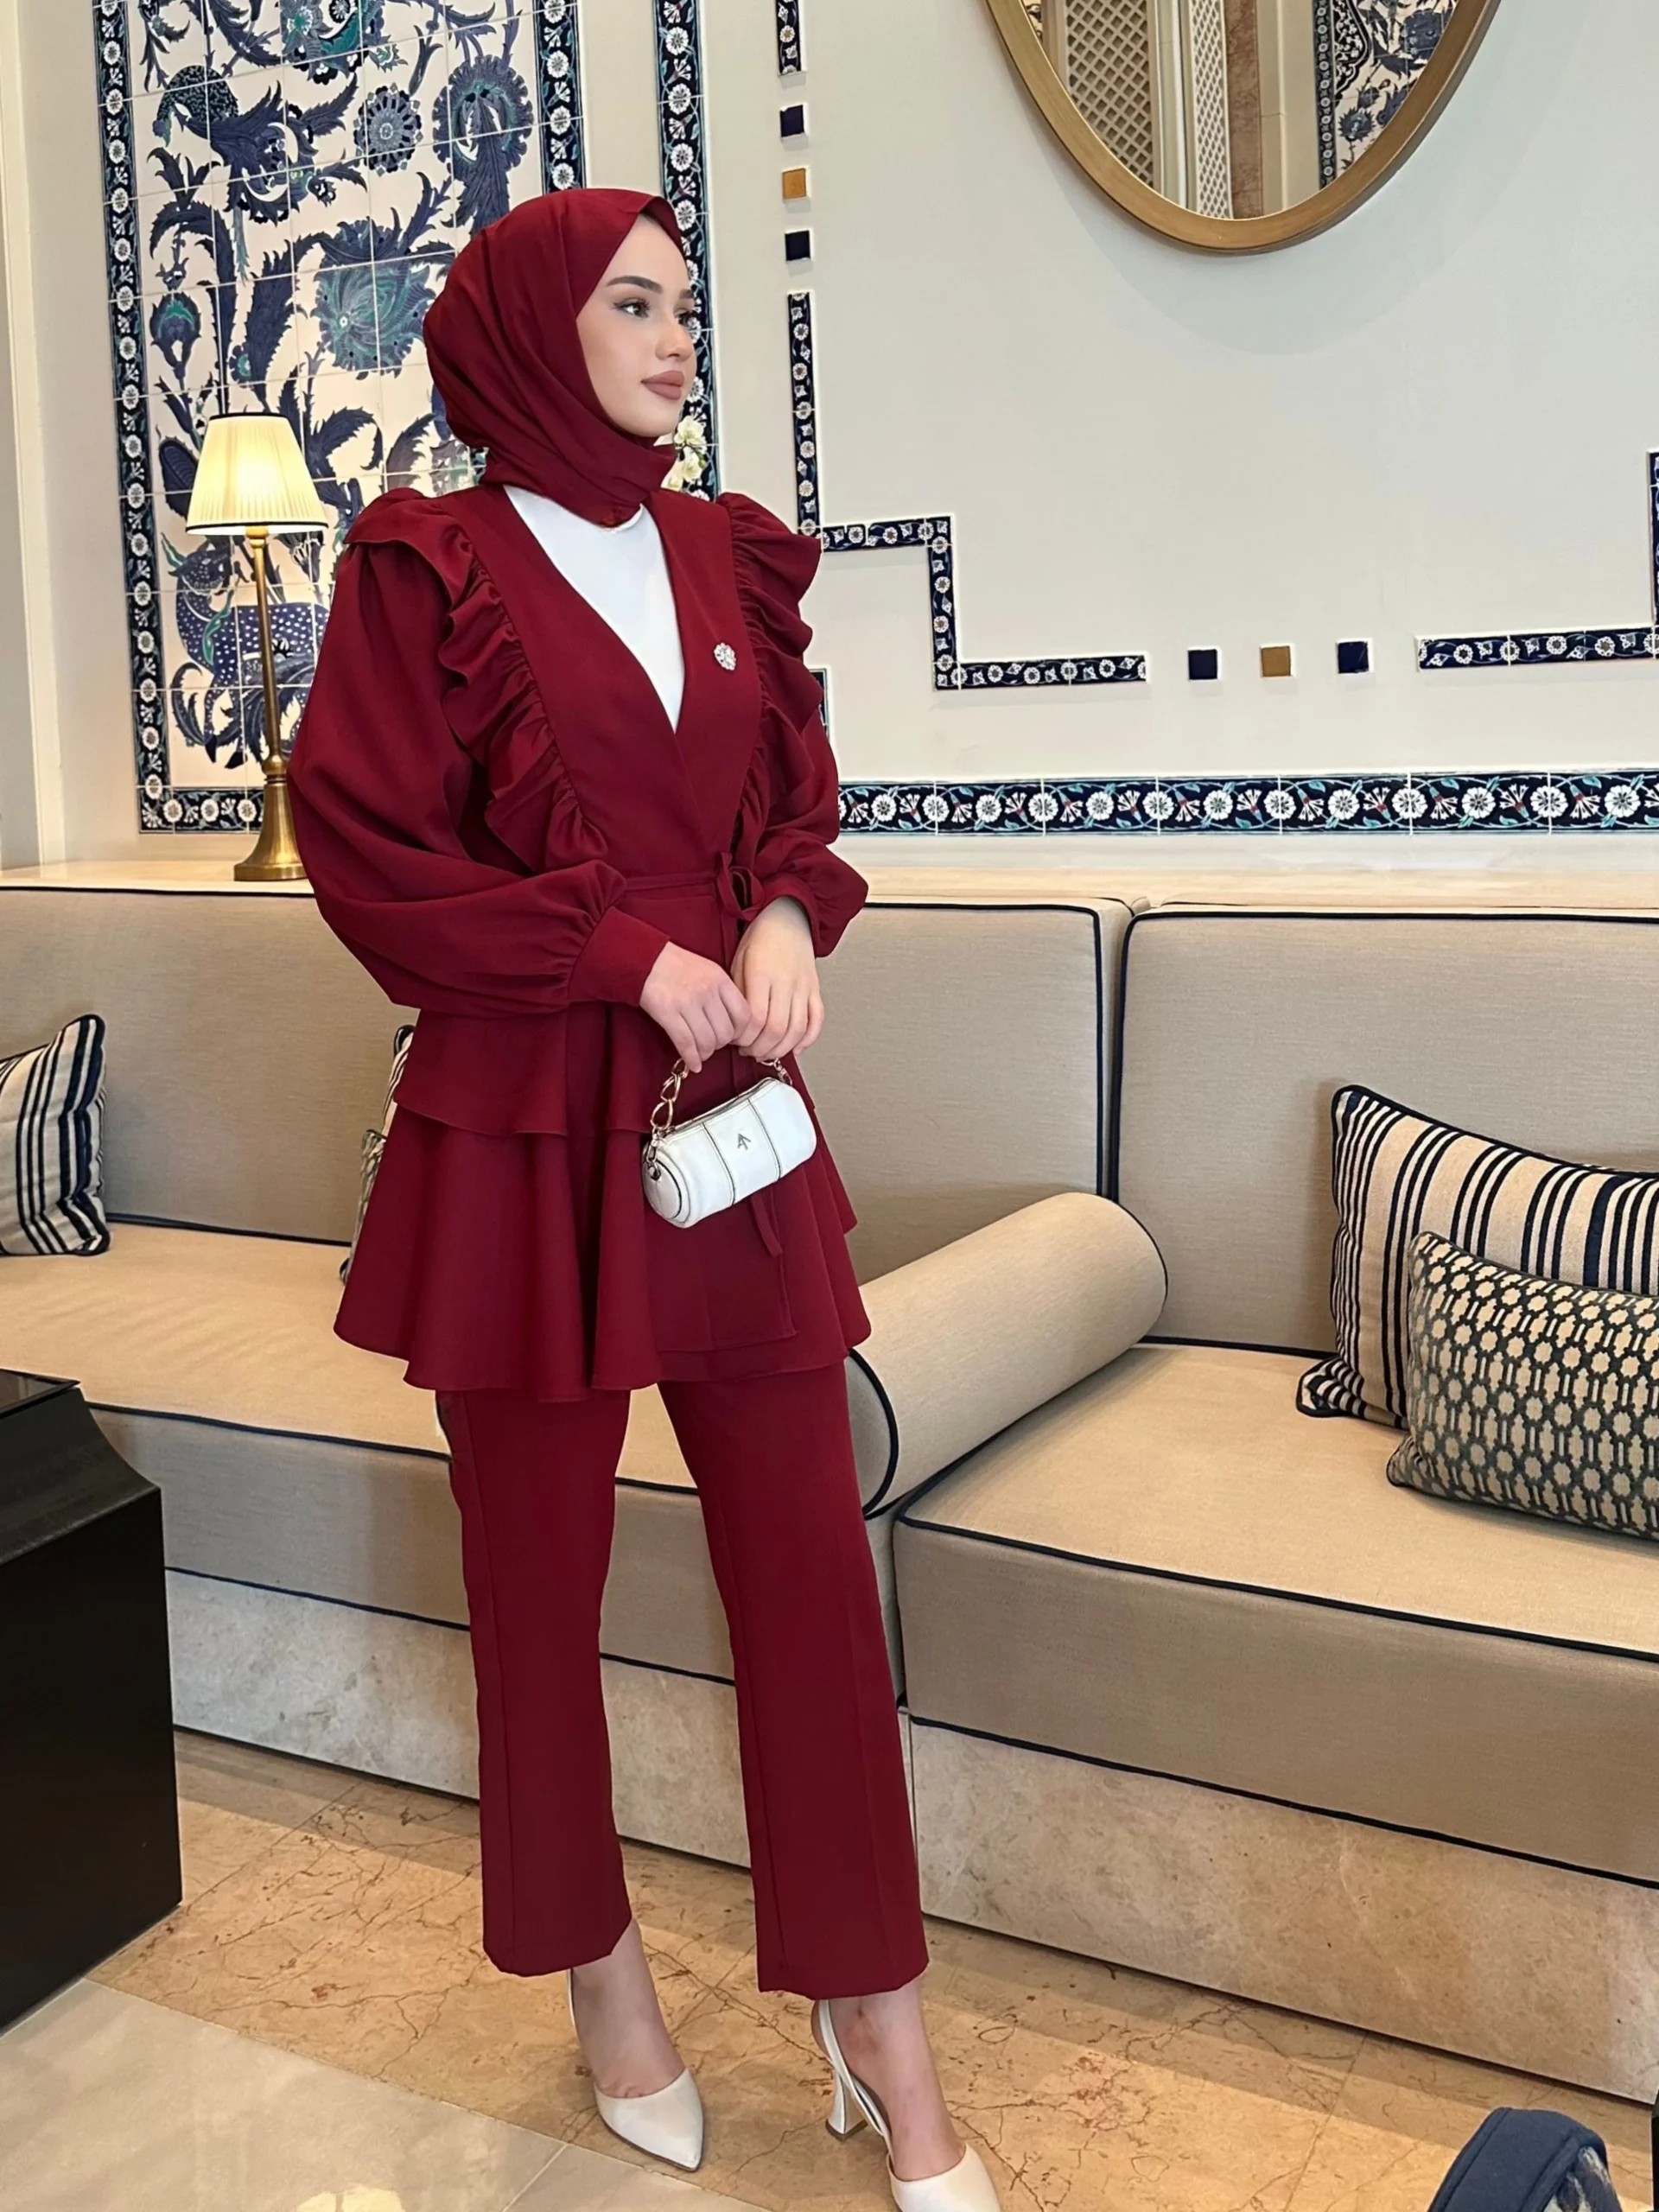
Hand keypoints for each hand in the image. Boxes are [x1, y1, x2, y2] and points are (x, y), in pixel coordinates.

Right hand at [639, 940, 755, 1072]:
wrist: (645, 958)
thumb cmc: (676, 965)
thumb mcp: (708, 970)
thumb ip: (723, 993)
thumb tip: (734, 1023)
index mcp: (720, 979)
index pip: (744, 1015)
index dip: (740, 1033)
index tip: (733, 1037)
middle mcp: (707, 991)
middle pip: (726, 1032)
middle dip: (721, 1045)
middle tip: (713, 1045)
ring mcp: (687, 1002)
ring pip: (707, 1041)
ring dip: (706, 1053)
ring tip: (702, 1053)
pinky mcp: (668, 1013)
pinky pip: (686, 1043)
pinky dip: (691, 1058)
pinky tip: (693, 1064)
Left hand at [729, 896, 822, 1062]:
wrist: (787, 918)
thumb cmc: (760, 938)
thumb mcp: (738, 961)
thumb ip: (739, 993)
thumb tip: (736, 1024)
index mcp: (763, 973)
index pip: (755, 1017)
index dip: (744, 1037)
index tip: (735, 1040)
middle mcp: (786, 982)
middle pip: (777, 1028)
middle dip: (760, 1048)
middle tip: (749, 1051)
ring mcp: (803, 987)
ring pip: (797, 1029)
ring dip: (781, 1048)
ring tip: (767, 1052)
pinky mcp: (815, 990)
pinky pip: (817, 1020)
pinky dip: (808, 1039)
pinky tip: (796, 1047)